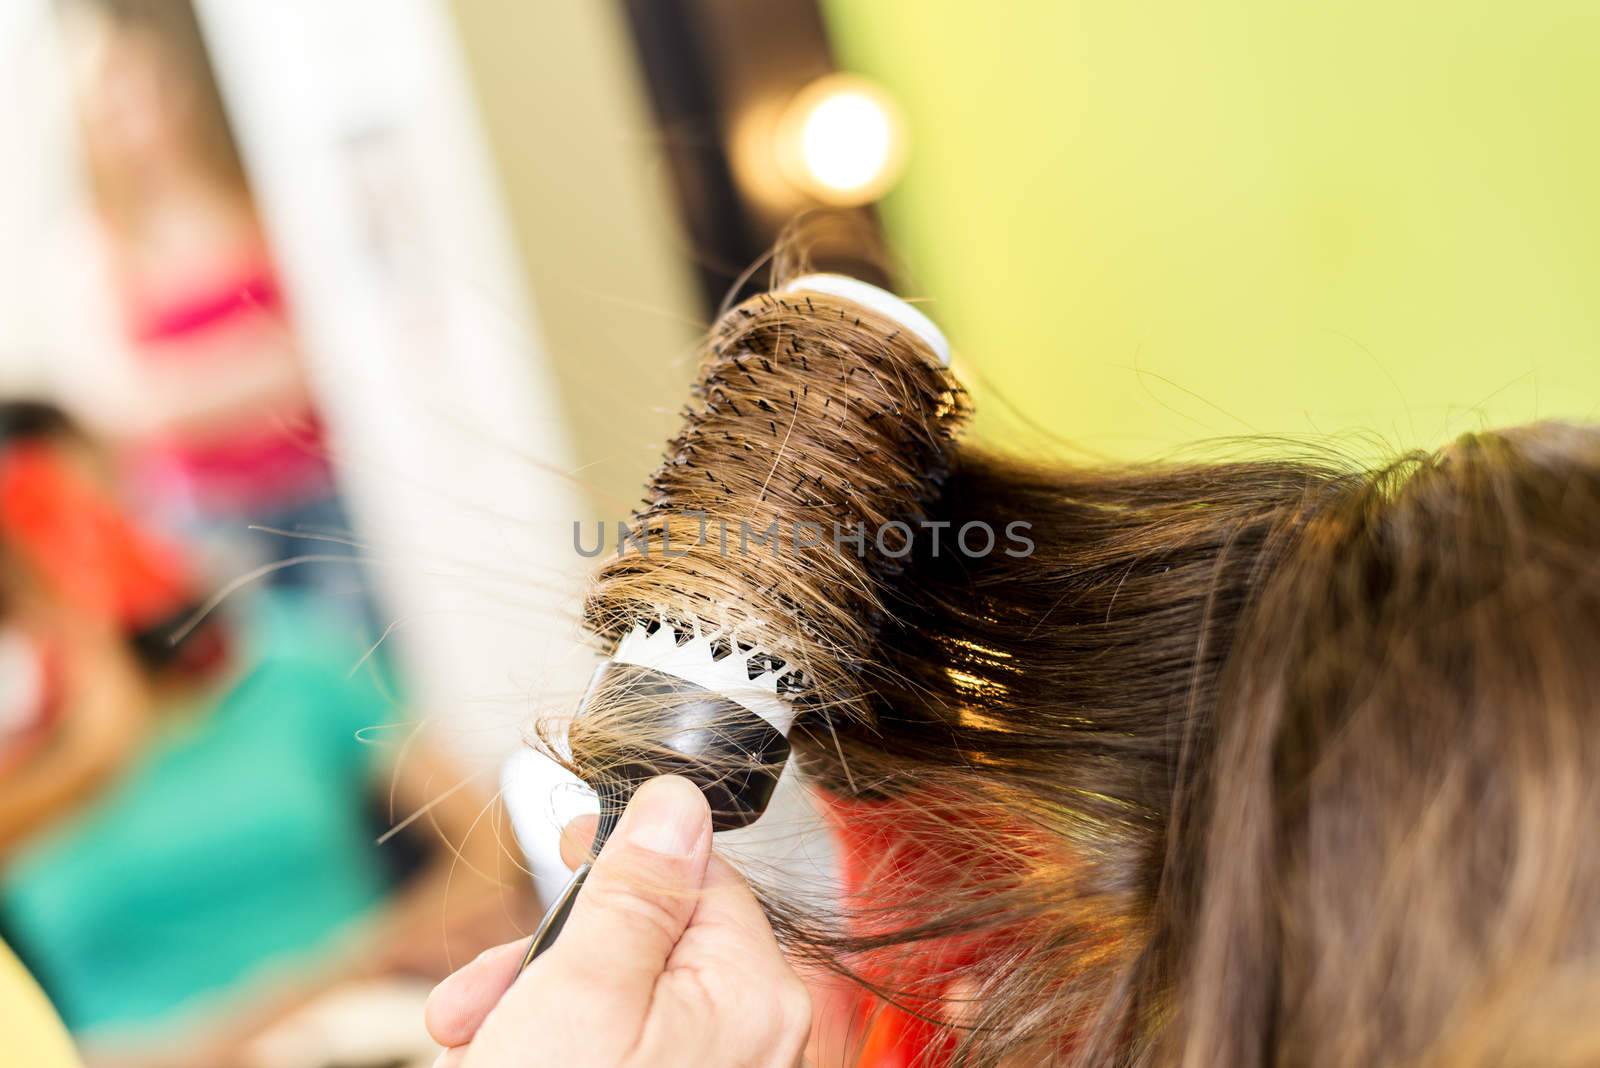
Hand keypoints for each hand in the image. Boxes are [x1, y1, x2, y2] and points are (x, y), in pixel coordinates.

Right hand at [424, 776, 810, 1066]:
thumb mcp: (577, 996)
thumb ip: (634, 893)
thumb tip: (678, 799)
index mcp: (750, 995)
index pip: (702, 876)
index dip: (624, 857)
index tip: (564, 850)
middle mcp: (751, 1039)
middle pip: (656, 938)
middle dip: (554, 952)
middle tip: (473, 999)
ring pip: (627, 999)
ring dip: (539, 1007)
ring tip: (473, 1051)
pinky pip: (623, 1051)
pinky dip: (556, 1051)